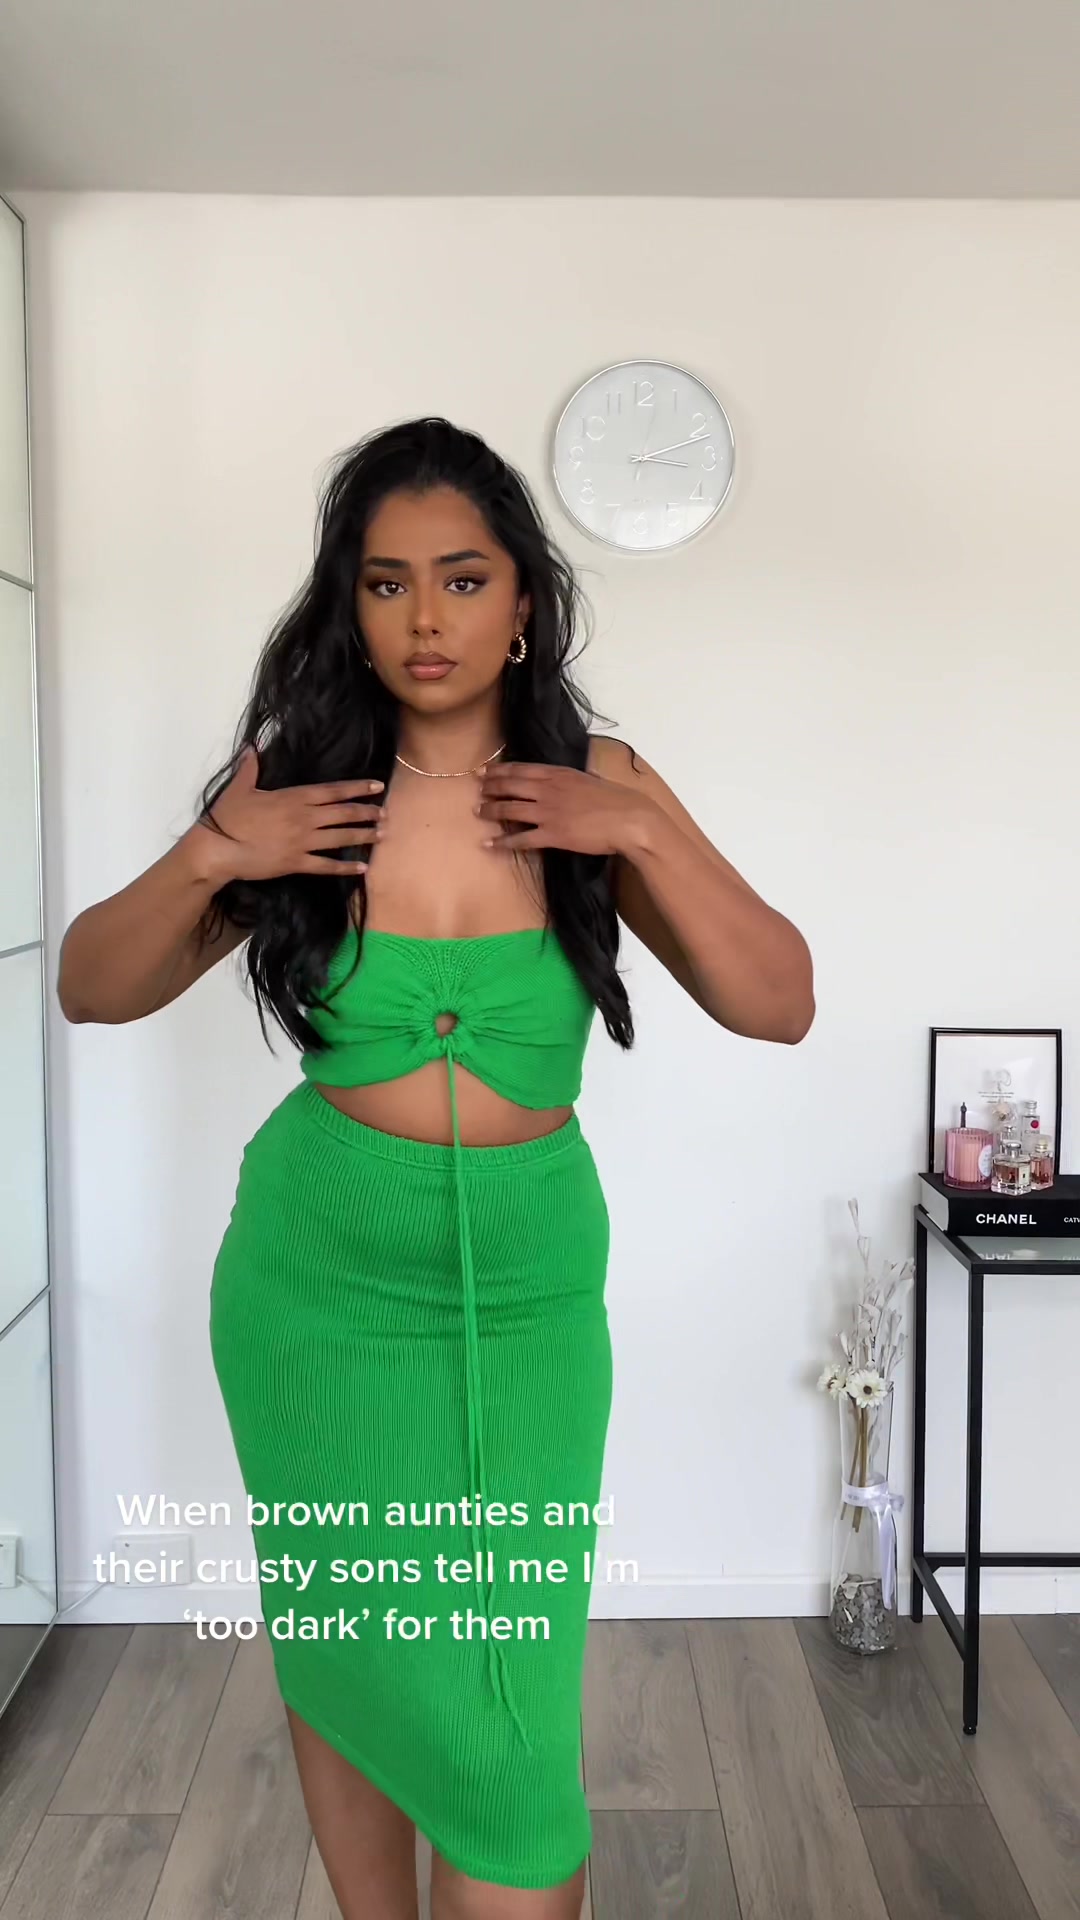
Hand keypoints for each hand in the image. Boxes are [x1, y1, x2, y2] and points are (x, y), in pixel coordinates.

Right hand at [193, 745, 386, 882]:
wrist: (218, 849)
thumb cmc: (228, 817)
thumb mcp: (239, 788)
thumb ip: (250, 767)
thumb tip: (251, 747)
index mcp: (293, 798)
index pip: (333, 791)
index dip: (357, 788)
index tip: (377, 786)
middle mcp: (304, 818)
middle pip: (343, 814)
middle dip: (366, 812)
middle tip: (386, 813)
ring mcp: (302, 842)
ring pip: (340, 838)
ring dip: (363, 836)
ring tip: (381, 834)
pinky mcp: (296, 863)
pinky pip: (326, 866)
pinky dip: (345, 868)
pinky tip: (362, 868)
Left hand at [475, 761, 650, 857]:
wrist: (628, 819)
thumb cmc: (615, 799)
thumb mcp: (588, 780)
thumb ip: (570, 780)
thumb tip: (564, 781)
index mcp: (558, 774)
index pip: (520, 769)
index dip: (499, 770)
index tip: (485, 771)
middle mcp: (548, 790)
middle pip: (509, 786)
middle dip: (489, 787)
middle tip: (476, 790)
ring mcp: (548, 812)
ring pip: (509, 810)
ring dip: (490, 811)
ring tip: (478, 812)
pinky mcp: (552, 835)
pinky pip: (521, 839)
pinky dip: (503, 842)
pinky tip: (489, 844)